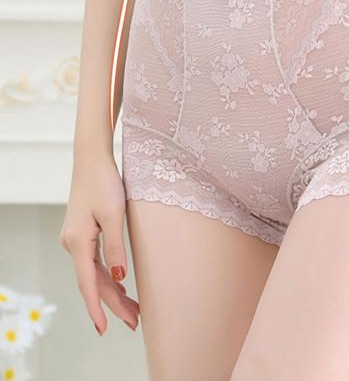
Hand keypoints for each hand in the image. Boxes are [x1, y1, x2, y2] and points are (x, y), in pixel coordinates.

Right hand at [59, 154, 138, 335]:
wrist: (92, 160)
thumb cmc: (104, 182)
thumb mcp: (114, 214)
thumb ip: (115, 246)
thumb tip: (119, 276)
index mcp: (78, 242)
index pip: (88, 283)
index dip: (97, 307)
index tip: (105, 329)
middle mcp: (73, 244)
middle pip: (93, 282)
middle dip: (113, 303)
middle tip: (134, 322)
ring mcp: (77, 239)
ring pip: (94, 273)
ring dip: (113, 291)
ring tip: (133, 310)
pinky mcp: (83, 233)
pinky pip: (94, 262)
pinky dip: (108, 276)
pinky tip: (120, 285)